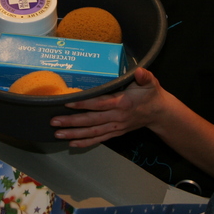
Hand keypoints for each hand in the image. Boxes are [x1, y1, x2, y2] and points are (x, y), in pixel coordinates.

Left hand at [50, 68, 165, 147]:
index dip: (84, 104)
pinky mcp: (115, 132)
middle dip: (72, 122)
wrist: (159, 113)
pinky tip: (72, 143)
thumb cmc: (151, 94)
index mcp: (122, 103)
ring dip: (74, 133)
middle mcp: (117, 117)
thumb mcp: (151, 82)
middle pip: (91, 120)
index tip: (68, 103)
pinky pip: (99, 139)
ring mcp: (116, 127)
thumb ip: (144, 76)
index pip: (100, 104)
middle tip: (54, 121)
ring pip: (92, 132)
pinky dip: (85, 142)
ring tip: (58, 133)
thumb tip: (139, 70)